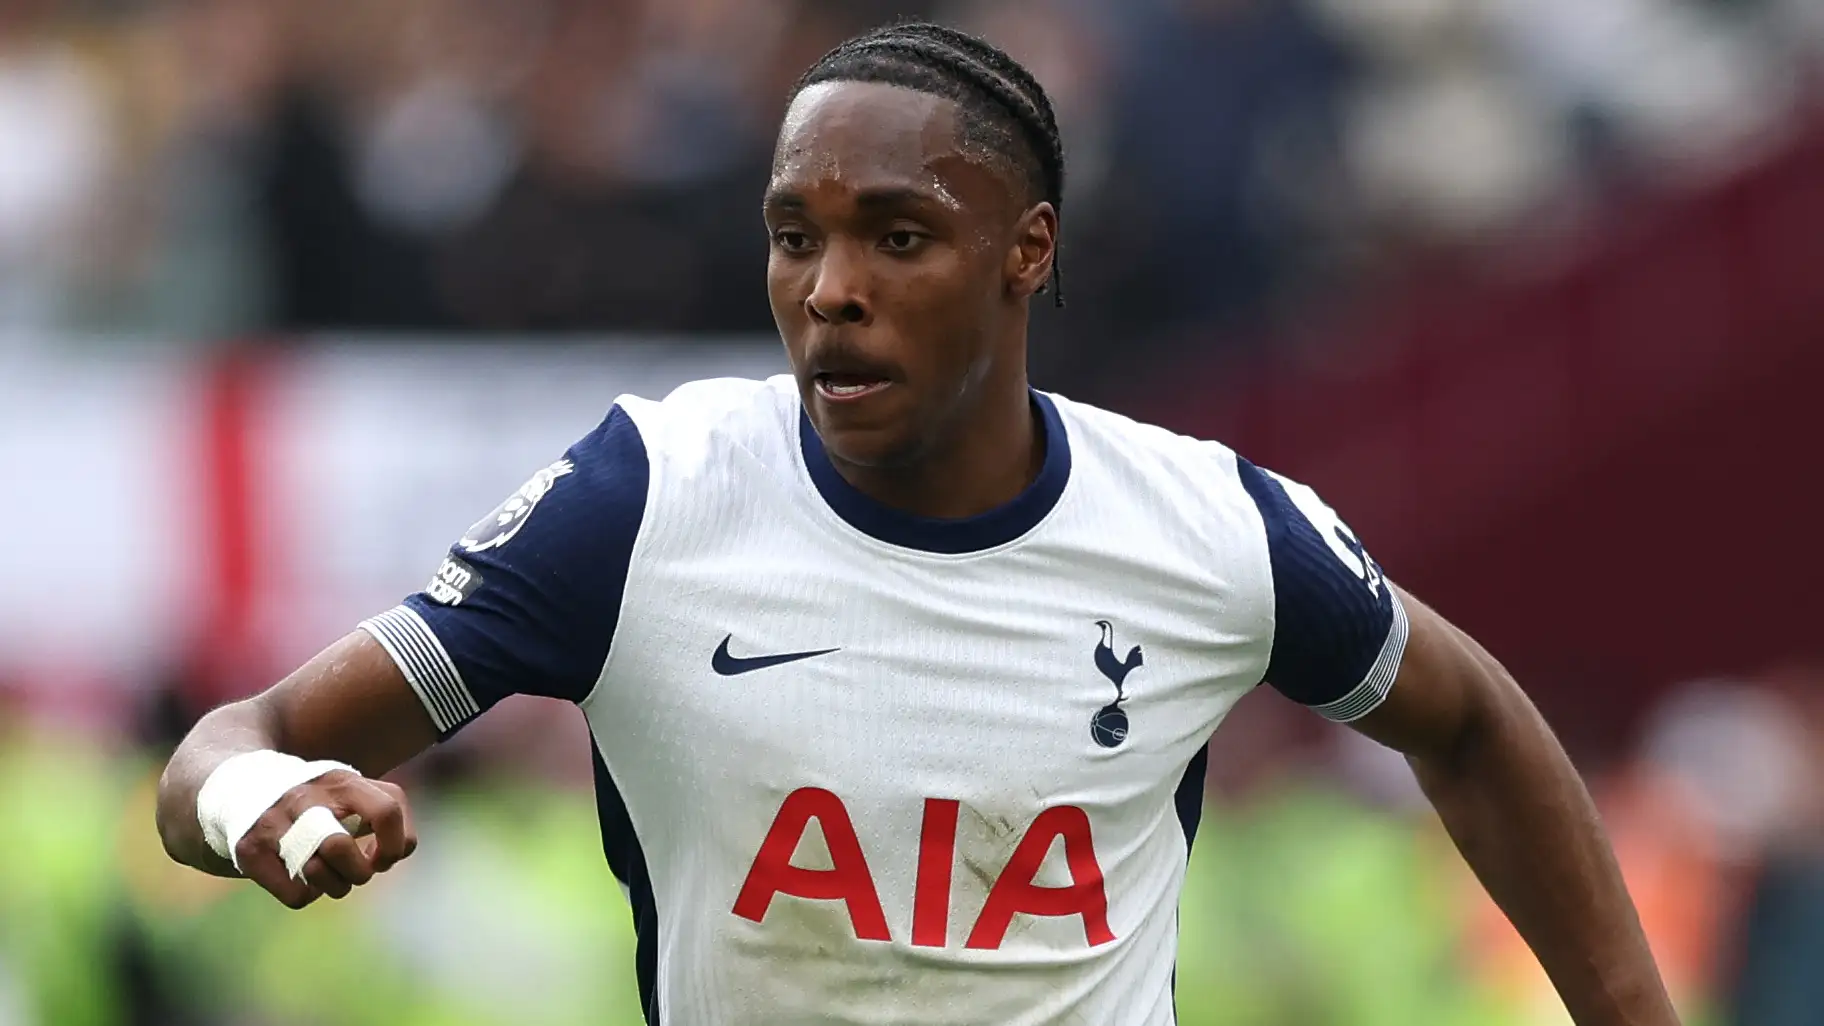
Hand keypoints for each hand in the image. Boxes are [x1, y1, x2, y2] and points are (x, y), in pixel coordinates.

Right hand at [233, 770, 417, 908]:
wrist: (246, 789)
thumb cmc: (320, 800)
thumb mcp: (355, 791)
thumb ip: (388, 811)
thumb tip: (401, 849)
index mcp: (342, 782)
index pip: (386, 811)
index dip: (394, 846)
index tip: (383, 858)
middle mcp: (305, 799)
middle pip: (339, 847)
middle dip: (359, 872)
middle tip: (358, 871)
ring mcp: (273, 823)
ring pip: (315, 873)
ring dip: (336, 886)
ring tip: (333, 876)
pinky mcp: (250, 850)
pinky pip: (296, 895)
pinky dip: (308, 895)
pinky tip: (304, 878)